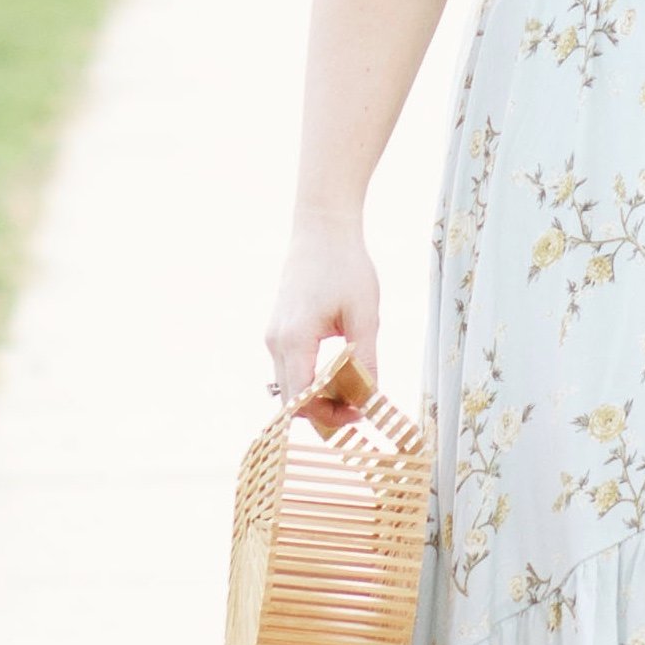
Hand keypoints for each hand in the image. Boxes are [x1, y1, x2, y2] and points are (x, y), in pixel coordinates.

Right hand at [266, 222, 381, 404]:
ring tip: (353, 389)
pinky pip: (290, 368)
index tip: (360, 412)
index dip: (329, 415)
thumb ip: (365, 360)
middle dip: (324, 411)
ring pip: (289, 385)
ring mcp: (274, 336)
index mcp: (295, 339)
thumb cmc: (345, 266)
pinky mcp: (278, 330)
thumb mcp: (365, 315)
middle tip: (360, 407)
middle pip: (292, 399)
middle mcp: (276, 342)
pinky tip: (339, 371)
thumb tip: (370, 399)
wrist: (322, 230)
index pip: (302, 399)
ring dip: (318, 396)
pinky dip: (311, 379)